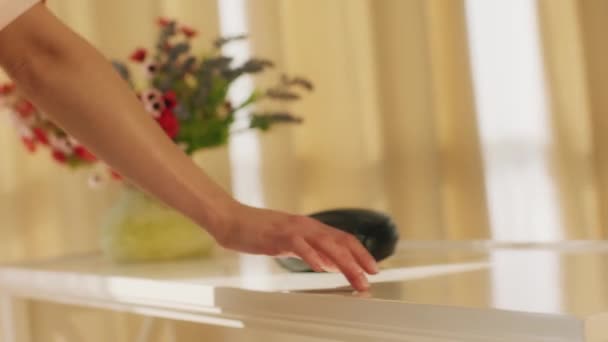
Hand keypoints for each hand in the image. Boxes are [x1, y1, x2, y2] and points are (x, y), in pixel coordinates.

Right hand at [210, 202, 378, 291]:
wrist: (232, 219)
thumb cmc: (259, 232)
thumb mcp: (291, 243)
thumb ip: (312, 250)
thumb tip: (332, 263)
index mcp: (310, 227)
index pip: (343, 238)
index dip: (361, 253)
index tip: (373, 269)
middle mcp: (306, 225)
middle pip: (340, 241)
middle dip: (358, 261)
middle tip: (370, 278)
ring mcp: (293, 229)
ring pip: (325, 243)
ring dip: (343, 262)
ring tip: (355, 278)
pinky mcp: (277, 235)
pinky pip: (298, 245)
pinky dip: (311, 256)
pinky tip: (321, 268)